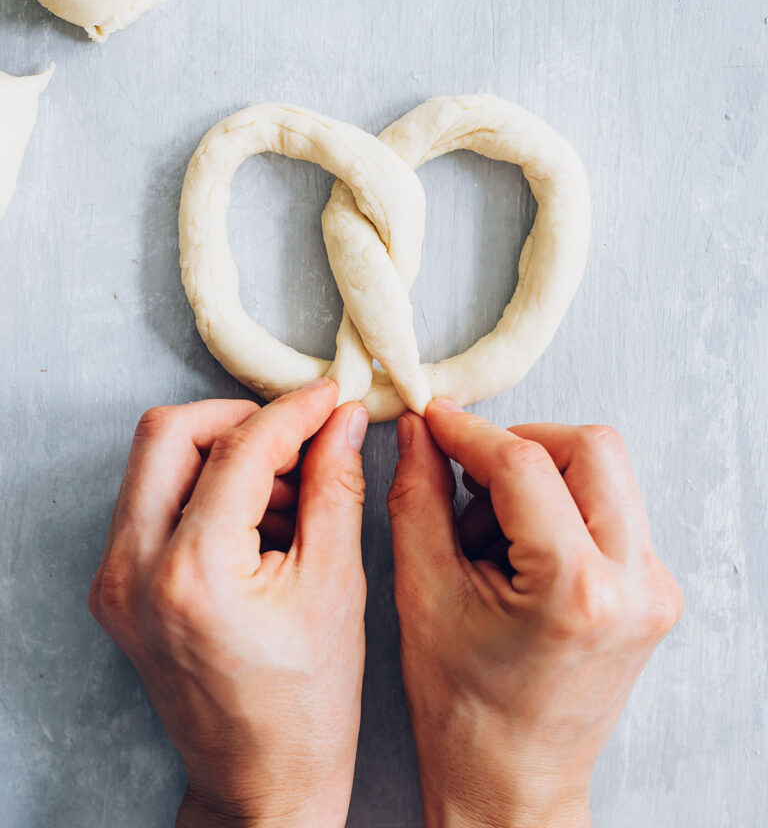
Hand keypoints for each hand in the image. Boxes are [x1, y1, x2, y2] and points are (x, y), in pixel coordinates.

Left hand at [89, 378, 367, 827]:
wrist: (259, 782)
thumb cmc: (307, 704)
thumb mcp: (336, 586)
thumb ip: (336, 486)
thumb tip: (345, 419)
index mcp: (192, 574)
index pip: (237, 449)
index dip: (292, 412)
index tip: (331, 398)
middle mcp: (133, 572)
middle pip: (168, 434)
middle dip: (239, 420)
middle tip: (298, 437)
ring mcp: (114, 581)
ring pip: (154, 462)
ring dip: (221, 452)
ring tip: (287, 492)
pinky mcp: (116, 587)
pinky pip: (152, 501)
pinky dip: (204, 488)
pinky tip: (258, 518)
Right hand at [387, 400, 683, 827]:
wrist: (513, 787)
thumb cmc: (464, 712)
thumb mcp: (424, 595)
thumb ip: (419, 497)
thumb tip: (420, 429)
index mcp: (578, 590)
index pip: (524, 463)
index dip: (469, 432)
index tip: (434, 420)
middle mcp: (635, 583)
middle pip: (589, 448)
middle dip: (520, 446)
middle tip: (468, 476)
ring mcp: (655, 588)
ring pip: (605, 472)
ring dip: (541, 477)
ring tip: (489, 535)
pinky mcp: (656, 591)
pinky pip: (610, 509)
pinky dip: (560, 508)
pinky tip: (518, 553)